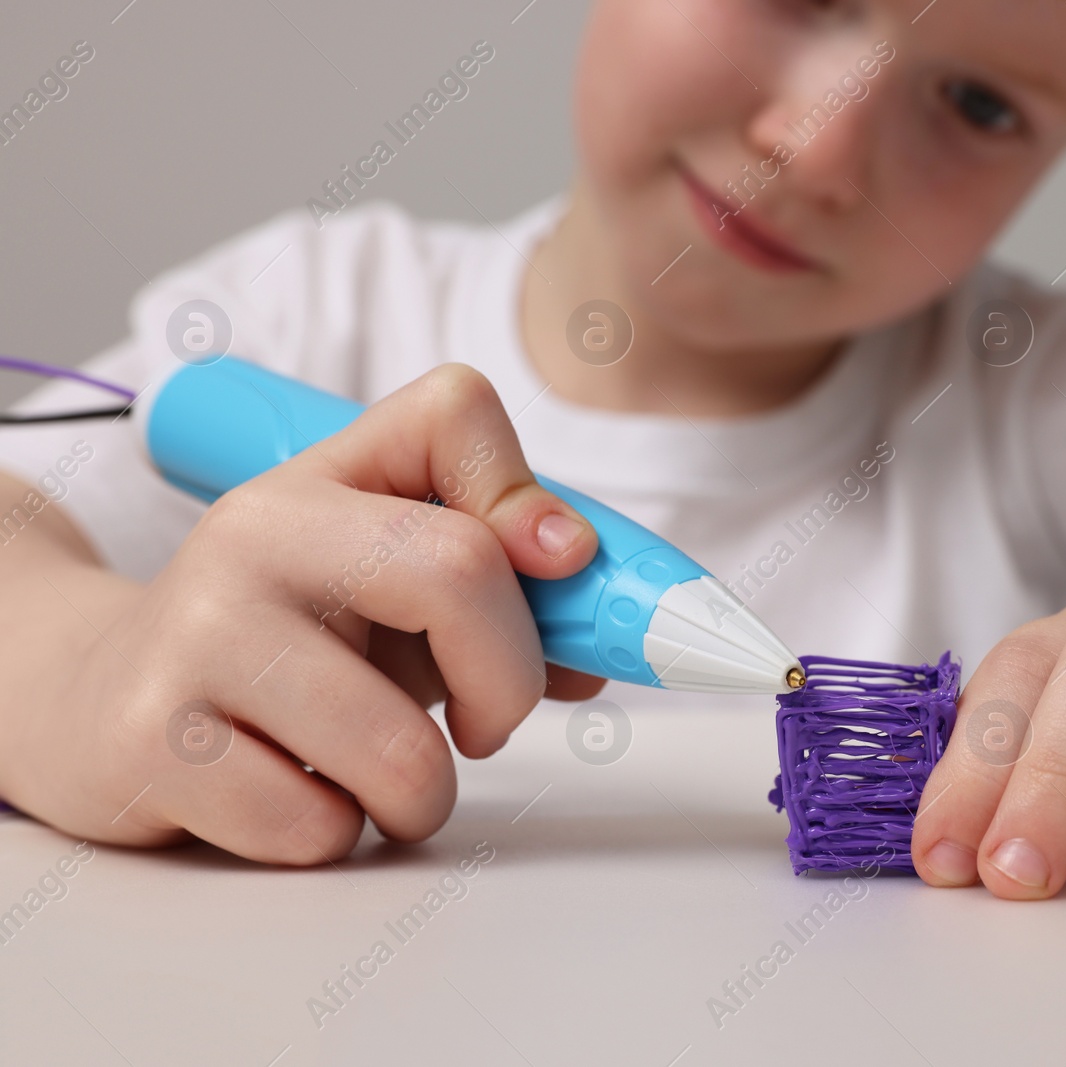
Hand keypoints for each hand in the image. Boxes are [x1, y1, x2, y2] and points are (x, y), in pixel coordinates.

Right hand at [0, 364, 603, 862]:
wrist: (101, 702)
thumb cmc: (290, 644)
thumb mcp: (394, 588)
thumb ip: (507, 592)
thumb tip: (599, 644)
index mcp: (324, 474)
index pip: (455, 413)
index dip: (537, 496)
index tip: (560, 573)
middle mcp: (254, 532)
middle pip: (460, 570)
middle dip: (511, 680)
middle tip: (487, 721)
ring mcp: (196, 634)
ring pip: (402, 749)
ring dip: (424, 793)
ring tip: (376, 772)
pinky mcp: (151, 743)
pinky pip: (322, 828)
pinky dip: (338, 833)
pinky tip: (291, 791)